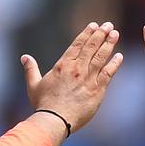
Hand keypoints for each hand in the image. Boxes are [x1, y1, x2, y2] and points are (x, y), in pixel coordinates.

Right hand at [21, 22, 124, 136]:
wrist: (55, 120)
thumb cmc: (44, 105)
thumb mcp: (34, 85)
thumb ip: (31, 69)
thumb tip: (24, 57)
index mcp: (63, 65)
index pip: (77, 45)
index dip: (86, 33)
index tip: (94, 25)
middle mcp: (77, 69)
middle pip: (91, 47)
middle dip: (100, 34)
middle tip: (108, 25)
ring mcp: (88, 79)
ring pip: (100, 57)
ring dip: (108, 44)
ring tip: (115, 34)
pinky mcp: (97, 90)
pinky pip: (108, 74)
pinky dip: (114, 64)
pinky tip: (120, 56)